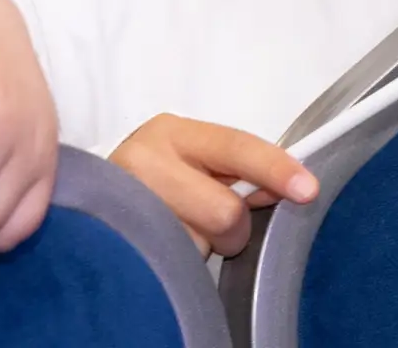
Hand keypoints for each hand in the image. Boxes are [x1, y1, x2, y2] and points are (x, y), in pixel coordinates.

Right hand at [109, 115, 317, 257]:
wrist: (90, 202)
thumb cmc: (157, 179)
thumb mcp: (195, 160)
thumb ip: (236, 169)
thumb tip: (288, 190)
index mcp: (174, 133)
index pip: (237, 148)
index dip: (276, 169)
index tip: (307, 190)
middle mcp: (145, 160)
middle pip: (224, 210)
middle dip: (233, 228)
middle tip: (214, 224)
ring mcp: (127, 204)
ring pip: (200, 244)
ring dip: (201, 248)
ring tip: (180, 233)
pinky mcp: (116, 243)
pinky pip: (173, 264)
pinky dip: (180, 262)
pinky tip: (165, 248)